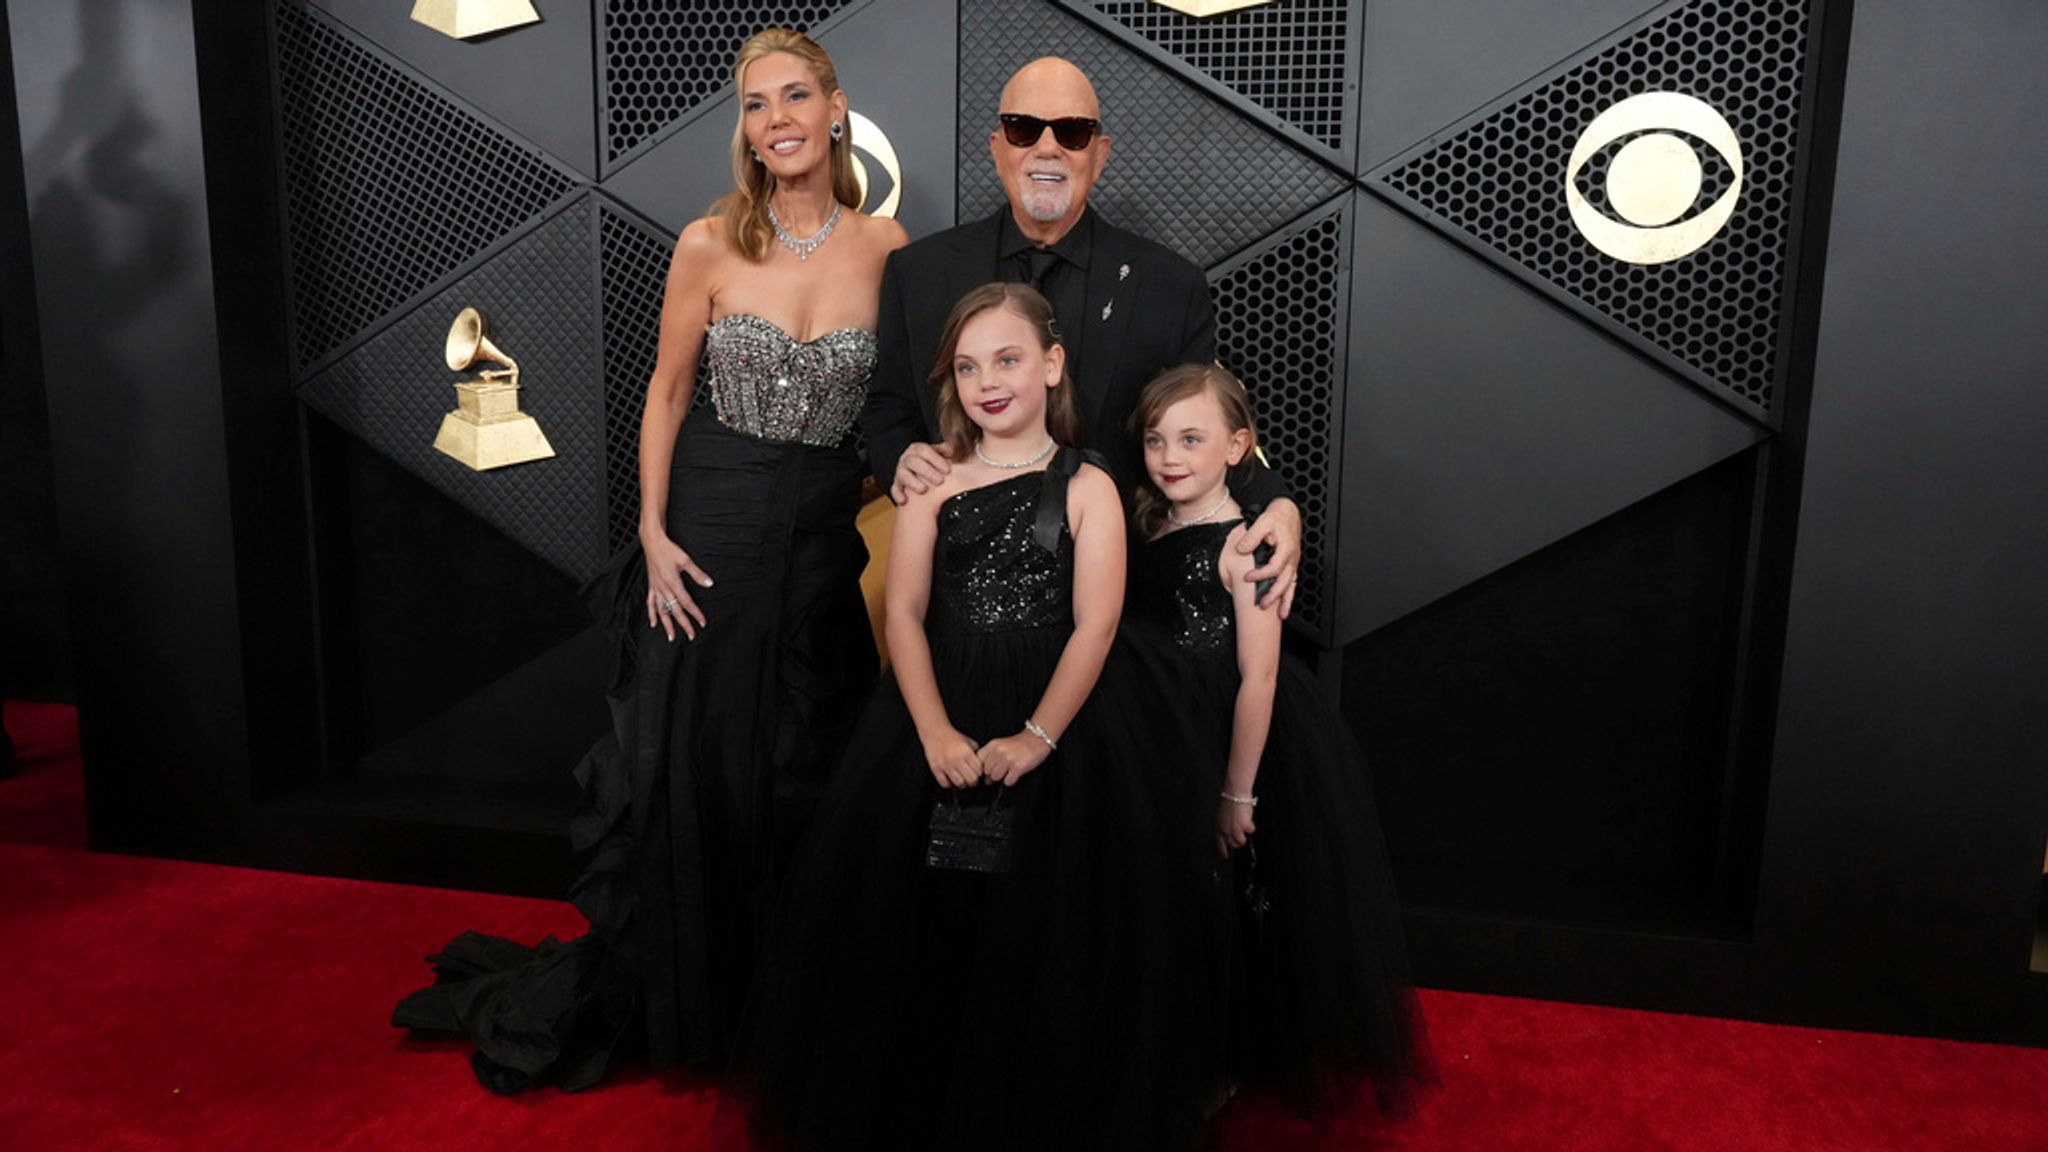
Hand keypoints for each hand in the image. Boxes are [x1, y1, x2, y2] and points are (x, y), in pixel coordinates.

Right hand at [642, 527, 713, 641]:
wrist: (652, 542)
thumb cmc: (668, 549)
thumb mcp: (685, 560)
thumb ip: (697, 574)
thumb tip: (709, 584)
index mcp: (672, 582)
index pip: (686, 603)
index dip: (695, 613)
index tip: (702, 622)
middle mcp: (663, 588)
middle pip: (674, 610)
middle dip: (684, 624)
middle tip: (691, 635)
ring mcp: (656, 588)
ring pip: (661, 611)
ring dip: (667, 625)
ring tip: (671, 636)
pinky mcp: (651, 586)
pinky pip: (650, 603)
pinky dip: (652, 614)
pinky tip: (654, 624)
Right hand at [890, 442, 952, 504]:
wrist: (922, 474)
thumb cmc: (935, 464)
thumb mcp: (941, 455)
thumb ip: (945, 451)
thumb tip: (948, 451)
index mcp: (917, 449)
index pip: (924, 450)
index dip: (935, 459)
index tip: (947, 470)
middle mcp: (907, 459)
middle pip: (913, 462)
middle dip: (927, 471)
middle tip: (940, 481)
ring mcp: (901, 472)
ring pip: (903, 475)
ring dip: (913, 482)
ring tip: (923, 490)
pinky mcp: (897, 485)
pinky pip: (895, 489)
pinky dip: (898, 495)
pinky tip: (904, 501)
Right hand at [924, 727, 981, 788]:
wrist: (935, 732)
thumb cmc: (952, 737)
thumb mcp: (969, 741)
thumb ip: (977, 753)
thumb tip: (983, 765)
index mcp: (966, 752)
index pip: (979, 771)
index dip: (980, 773)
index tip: (977, 773)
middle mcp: (956, 759)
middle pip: (971, 779)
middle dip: (973, 781)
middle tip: (971, 779)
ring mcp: (945, 765)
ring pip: (959, 783)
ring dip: (962, 784)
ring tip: (961, 780)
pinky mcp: (936, 769)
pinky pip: (945, 784)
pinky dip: (949, 784)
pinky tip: (950, 779)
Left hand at [976, 731, 1050, 786]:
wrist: (1037, 739)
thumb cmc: (1018, 744)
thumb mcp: (1000, 745)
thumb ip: (990, 759)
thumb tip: (986, 780)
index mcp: (993, 745)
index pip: (979, 762)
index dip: (984, 767)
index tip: (991, 768)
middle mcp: (999, 751)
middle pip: (987, 772)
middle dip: (994, 773)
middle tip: (1004, 769)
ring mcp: (1008, 759)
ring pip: (996, 777)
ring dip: (1002, 777)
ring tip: (1009, 771)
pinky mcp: (1018, 767)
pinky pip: (1008, 781)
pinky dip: (1011, 780)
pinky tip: (1015, 773)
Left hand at [1216, 798, 1256, 858]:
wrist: (1235, 793)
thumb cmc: (1228, 801)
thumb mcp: (1221, 815)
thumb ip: (1224, 826)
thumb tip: (1228, 834)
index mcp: (1218, 827)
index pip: (1219, 844)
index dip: (1223, 852)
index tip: (1226, 857)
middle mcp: (1225, 830)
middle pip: (1232, 845)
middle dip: (1237, 843)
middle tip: (1240, 835)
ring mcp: (1234, 830)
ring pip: (1241, 841)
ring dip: (1244, 835)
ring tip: (1244, 825)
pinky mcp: (1244, 826)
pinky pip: (1250, 831)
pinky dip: (1251, 826)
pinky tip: (1248, 818)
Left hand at [1240, 498, 1301, 617]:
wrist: (1288, 511)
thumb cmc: (1277, 516)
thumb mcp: (1262, 521)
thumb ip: (1252, 536)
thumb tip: (1242, 549)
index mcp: (1286, 548)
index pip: (1274, 567)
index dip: (1261, 574)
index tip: (1247, 577)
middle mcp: (1292, 557)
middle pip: (1285, 580)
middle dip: (1274, 594)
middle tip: (1261, 604)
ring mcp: (1293, 563)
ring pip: (1291, 585)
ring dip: (1285, 600)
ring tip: (1280, 614)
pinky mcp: (1292, 564)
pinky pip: (1293, 583)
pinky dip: (1290, 597)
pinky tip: (1284, 609)